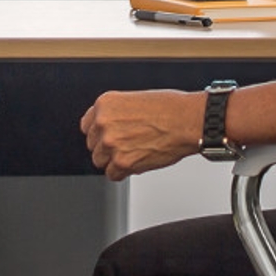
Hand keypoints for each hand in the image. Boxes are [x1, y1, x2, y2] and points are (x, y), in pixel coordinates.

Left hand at [79, 89, 203, 180]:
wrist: (188, 121)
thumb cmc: (171, 109)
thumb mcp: (135, 100)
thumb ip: (116, 115)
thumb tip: (110, 129)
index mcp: (105, 104)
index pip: (87, 125)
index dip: (100, 133)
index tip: (107, 136)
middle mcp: (103, 122)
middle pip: (93, 145)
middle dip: (108, 148)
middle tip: (127, 145)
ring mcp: (111, 143)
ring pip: (100, 161)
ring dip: (114, 161)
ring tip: (134, 153)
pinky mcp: (121, 162)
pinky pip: (112, 175)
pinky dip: (124, 172)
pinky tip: (137, 162)